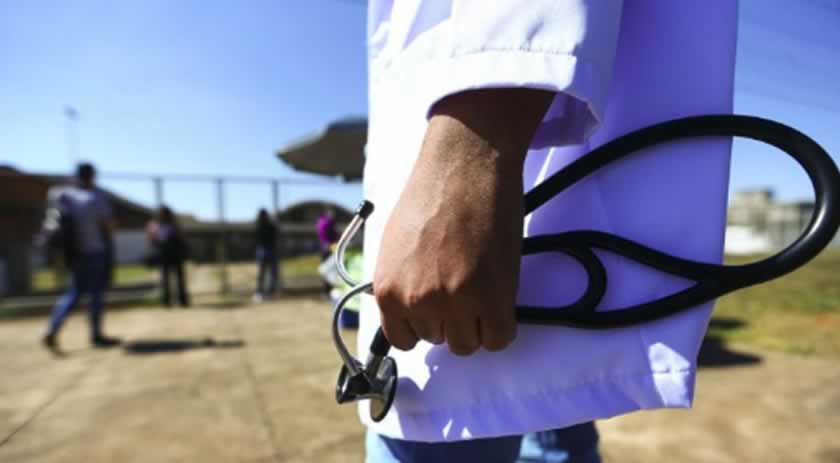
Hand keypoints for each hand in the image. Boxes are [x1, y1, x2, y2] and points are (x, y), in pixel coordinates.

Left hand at [373, 88, 553, 355]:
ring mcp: (454, 302)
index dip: (424, 323)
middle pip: (439, 340)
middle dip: (451, 318)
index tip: (437, 307)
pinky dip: (501, 324)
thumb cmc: (432, 194)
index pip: (404, 339)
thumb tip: (409, 309)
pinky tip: (500, 297)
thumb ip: (400, 282)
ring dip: (477, 321)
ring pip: (468, 343)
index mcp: (387, 290)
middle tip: (463, 283)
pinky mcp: (491, 298)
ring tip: (482, 284)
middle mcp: (416, 301)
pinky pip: (498, 338)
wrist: (465, 164)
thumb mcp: (396, 245)